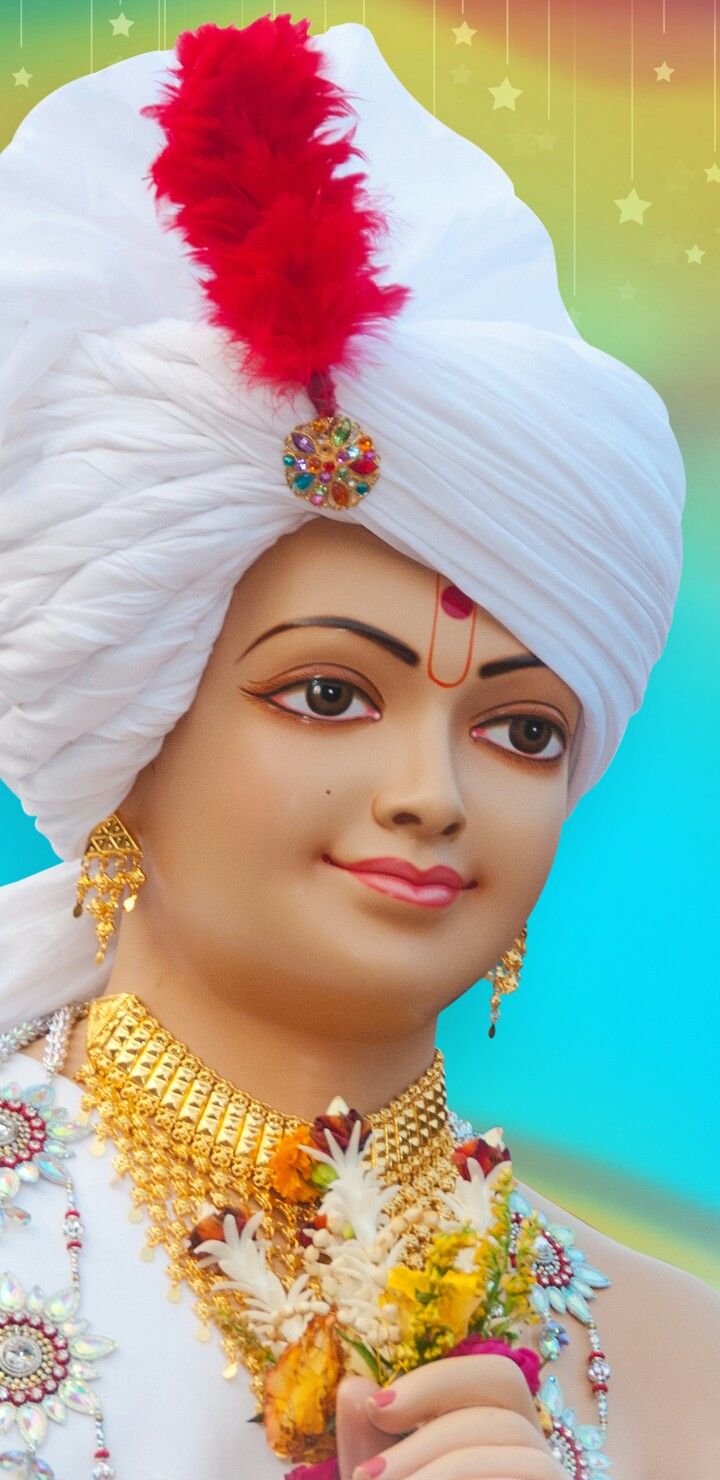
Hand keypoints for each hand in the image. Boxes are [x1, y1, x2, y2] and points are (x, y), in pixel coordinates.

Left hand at [336, 1355, 564, 1479]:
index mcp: (497, 1437)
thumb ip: (367, 1445)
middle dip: (434, 1399)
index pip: (490, 1375)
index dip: (436, 1377)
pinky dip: (466, 1472)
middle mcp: (530, 1456)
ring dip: (438, 1451)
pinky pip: (532, 1469)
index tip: (376, 1406)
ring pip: (515, 1433)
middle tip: (378, 1432)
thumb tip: (353, 1386)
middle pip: (509, 1383)